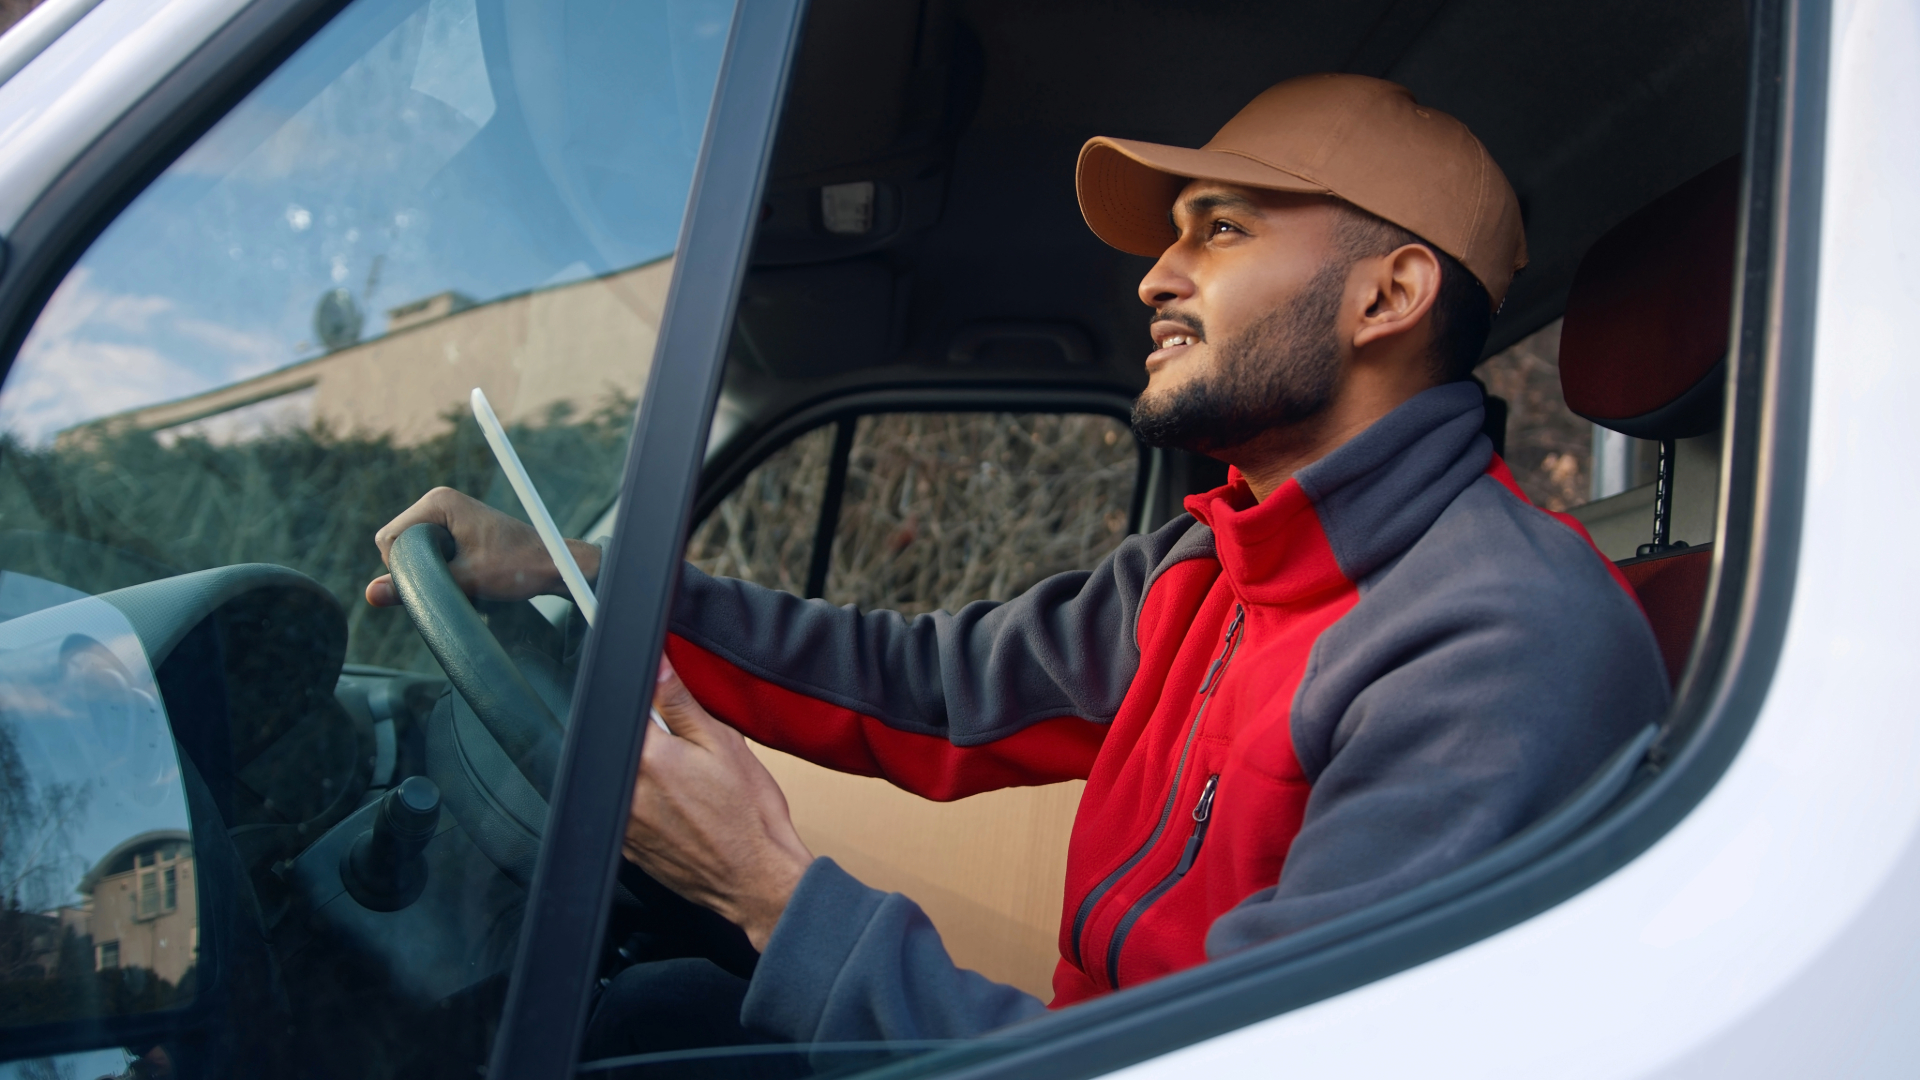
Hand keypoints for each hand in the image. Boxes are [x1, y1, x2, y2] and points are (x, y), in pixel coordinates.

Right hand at [364, 486, 600, 606]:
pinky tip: (462, 576)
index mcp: (438, 502)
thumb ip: (415, 586)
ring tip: (461, 577)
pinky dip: (437, 569)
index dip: (402, 567)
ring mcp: (445, 515)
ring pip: (410, 552)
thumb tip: (369, 594)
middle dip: (414, 568)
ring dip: (427, 571)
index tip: (436, 579)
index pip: (388, 538)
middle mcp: (438, 502)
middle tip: (453, 580)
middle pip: (396, 544)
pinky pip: (426, 552)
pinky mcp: (452, 530)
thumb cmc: (516, 568)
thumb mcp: (464, 581)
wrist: (552, 565)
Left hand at [623, 656, 813, 951]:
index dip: (648, 706)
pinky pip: (625, 813)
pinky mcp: (628, 849)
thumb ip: (682, 704)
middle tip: (688, 758)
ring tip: (687, 789)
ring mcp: (623, 825)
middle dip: (650, 742)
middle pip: (623, 747)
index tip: (668, 717)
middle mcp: (626, 793)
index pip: (627, 711)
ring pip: (622, 781)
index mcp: (648, 759)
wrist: (757, 879)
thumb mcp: (723, 745)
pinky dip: (646, 807)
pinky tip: (680, 814)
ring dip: (646, 776)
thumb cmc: (748, 815)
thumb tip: (658, 667)